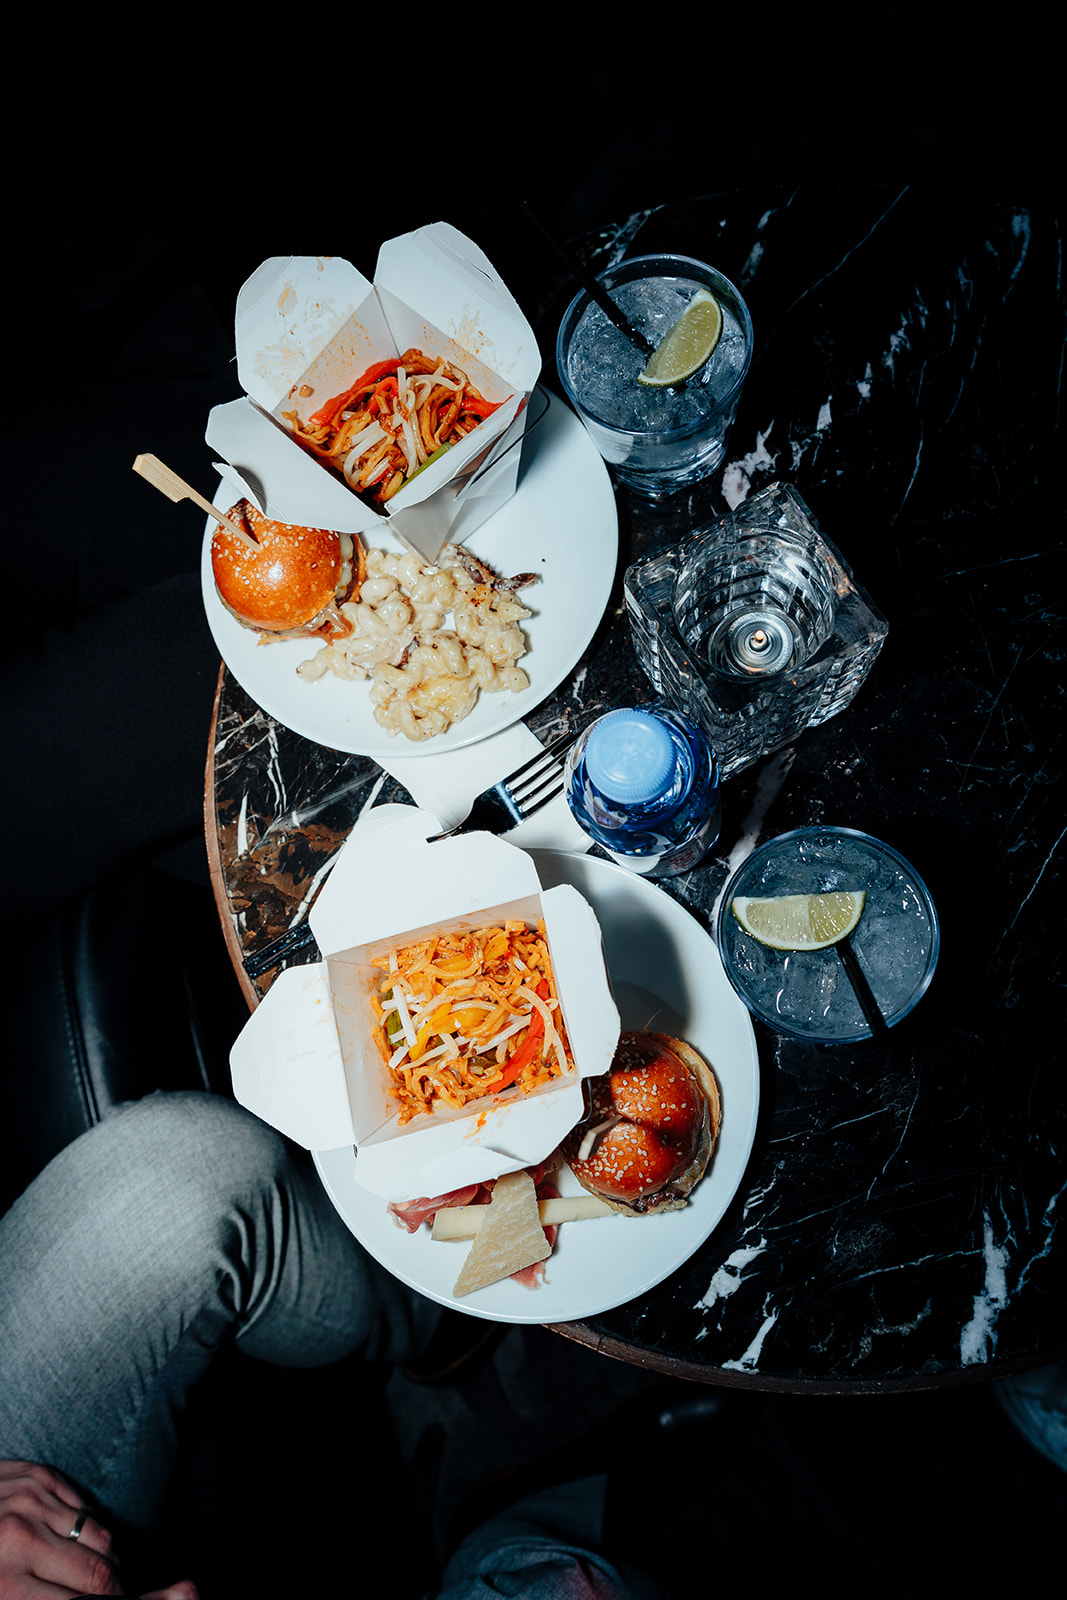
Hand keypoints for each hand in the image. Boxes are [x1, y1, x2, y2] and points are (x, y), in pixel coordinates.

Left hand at [0, 1462, 199, 1598]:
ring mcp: (30, 1502)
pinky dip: (90, 1527)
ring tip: (105, 1571)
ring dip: (109, 1557)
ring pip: (101, 1536)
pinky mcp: (38, 1475)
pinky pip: (85, 1506)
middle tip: (123, 1593)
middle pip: (100, 1571)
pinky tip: (84, 1541)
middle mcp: (20, 1540)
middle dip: (119, 1588)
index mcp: (6, 1585)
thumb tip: (120, 1598)